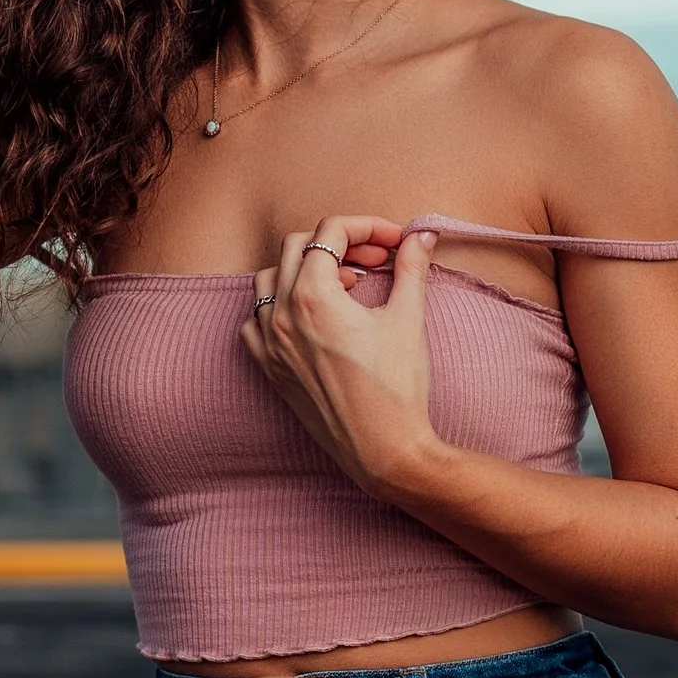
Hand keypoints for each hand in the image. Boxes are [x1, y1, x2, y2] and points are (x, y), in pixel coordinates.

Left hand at [241, 217, 450, 500]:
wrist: (384, 451)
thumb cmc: (397, 388)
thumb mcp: (408, 319)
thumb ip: (411, 268)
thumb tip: (422, 235)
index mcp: (313, 297)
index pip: (330, 232)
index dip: (368, 227)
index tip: (395, 243)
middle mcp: (282, 316)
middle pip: (297, 246)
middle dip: (340, 243)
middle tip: (376, 260)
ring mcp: (270, 345)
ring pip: (268, 279)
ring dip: (303, 269)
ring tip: (344, 286)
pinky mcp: (270, 370)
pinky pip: (254, 322)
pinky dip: (277, 307)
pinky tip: (311, 317)